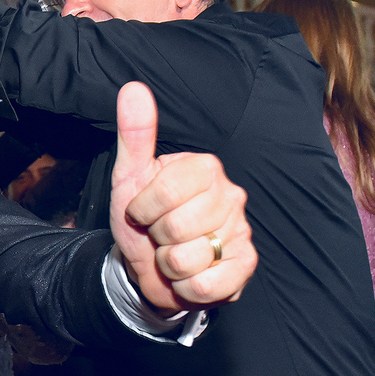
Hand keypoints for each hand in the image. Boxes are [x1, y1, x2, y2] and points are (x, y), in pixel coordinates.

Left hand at [109, 82, 255, 312]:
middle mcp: (230, 196)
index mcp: (204, 169)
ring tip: (171, 254)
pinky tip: (188, 275)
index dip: (142, 209)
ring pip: (189, 258)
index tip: (142, 211)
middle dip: (155, 238)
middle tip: (158, 235)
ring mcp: (241, 231)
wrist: (148, 266)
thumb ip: (135, 135)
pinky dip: (186, 287)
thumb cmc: (141, 218)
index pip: (166, 192)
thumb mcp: (129, 177)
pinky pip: (208, 285)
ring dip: (167, 264)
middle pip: (176, 227)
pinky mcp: (245, 267)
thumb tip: (133, 88)